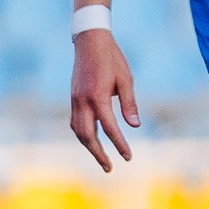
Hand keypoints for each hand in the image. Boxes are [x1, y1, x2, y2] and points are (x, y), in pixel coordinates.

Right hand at [69, 28, 138, 171]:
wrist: (89, 41)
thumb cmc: (111, 58)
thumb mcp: (125, 79)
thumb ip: (129, 103)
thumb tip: (135, 126)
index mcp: (98, 97)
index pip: (110, 128)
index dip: (120, 144)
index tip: (128, 157)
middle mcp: (83, 101)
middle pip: (88, 136)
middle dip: (98, 154)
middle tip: (109, 168)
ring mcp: (75, 100)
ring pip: (78, 131)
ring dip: (89, 147)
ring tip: (101, 158)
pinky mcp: (73, 98)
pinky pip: (75, 122)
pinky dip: (83, 134)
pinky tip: (91, 139)